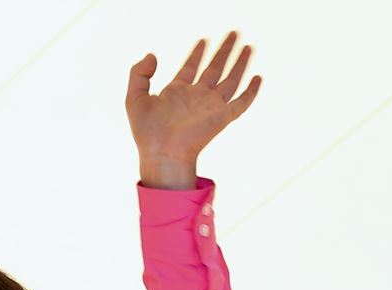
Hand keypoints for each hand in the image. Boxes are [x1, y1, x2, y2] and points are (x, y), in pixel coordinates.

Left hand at [127, 33, 260, 187]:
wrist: (162, 153)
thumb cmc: (146, 133)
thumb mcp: (134, 98)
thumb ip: (139, 73)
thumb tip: (153, 55)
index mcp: (177, 92)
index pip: (191, 67)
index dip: (197, 53)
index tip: (203, 41)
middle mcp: (197, 97)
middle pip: (215, 68)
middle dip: (224, 51)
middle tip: (234, 34)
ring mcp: (211, 106)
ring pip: (231, 79)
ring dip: (240, 63)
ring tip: (248, 46)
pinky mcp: (222, 117)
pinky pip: (241, 102)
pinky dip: (251, 91)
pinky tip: (258, 78)